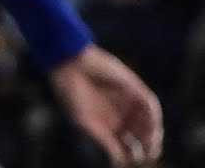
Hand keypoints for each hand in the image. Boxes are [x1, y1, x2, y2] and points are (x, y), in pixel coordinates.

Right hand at [51, 45, 161, 165]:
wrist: (69, 65)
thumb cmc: (71, 95)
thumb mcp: (85, 122)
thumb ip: (104, 141)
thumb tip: (120, 162)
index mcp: (108, 123)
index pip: (128, 143)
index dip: (133, 154)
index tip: (135, 162)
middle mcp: (122, 113)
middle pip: (142, 135)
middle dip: (147, 147)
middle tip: (148, 156)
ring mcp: (129, 101)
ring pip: (149, 121)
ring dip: (153, 134)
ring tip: (151, 145)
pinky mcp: (134, 87)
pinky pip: (150, 104)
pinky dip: (153, 117)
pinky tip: (152, 127)